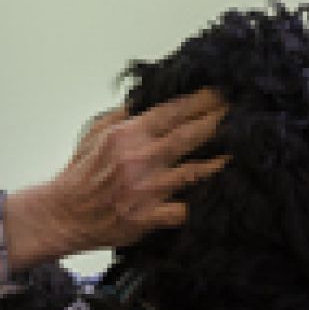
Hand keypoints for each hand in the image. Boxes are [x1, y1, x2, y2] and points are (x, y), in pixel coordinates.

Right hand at [5, 89, 229, 270]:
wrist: (64, 214)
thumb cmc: (80, 175)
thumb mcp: (96, 133)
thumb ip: (124, 114)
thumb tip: (148, 96)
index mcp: (127, 135)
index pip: (171, 111)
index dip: (200, 100)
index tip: (221, 92)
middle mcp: (139, 159)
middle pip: (189, 135)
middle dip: (219, 120)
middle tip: (243, 110)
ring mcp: (146, 190)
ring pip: (194, 171)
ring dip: (220, 159)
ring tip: (245, 148)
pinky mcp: (148, 217)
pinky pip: (184, 210)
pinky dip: (202, 202)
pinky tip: (222, 195)